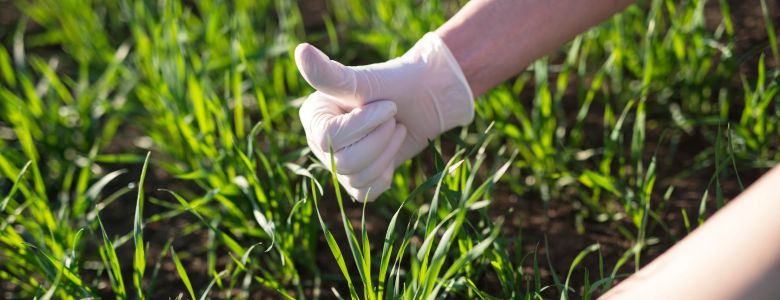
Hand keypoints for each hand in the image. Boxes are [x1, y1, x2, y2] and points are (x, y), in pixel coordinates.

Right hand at [295, 33, 473, 201]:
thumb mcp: (364, 80)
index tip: (389, 106)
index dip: (365, 126)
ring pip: (357, 178)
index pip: (330, 137)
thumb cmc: (395, 84)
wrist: (427, 100)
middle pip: (344, 163)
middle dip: (380, 140)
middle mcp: (319, 142)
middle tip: (394, 118)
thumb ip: (330, 74)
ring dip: (387, 153)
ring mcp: (337, 163)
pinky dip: (384, 175)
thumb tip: (300, 51)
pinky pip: (365, 193)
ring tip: (395, 129)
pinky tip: (391, 153)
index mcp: (314, 116)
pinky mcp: (357, 179)